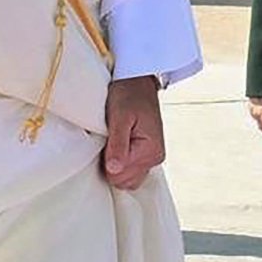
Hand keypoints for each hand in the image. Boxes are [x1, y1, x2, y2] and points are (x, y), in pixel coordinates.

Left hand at [103, 75, 165, 189]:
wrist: (138, 80)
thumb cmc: (128, 94)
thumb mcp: (120, 116)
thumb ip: (117, 144)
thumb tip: (114, 169)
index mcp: (151, 150)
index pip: (118, 176)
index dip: (106, 160)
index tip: (107, 139)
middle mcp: (155, 157)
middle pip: (123, 181)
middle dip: (110, 164)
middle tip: (109, 139)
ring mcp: (152, 157)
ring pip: (126, 180)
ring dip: (115, 165)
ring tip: (113, 141)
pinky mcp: (148, 155)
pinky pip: (131, 172)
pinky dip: (121, 163)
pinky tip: (118, 146)